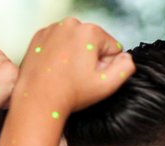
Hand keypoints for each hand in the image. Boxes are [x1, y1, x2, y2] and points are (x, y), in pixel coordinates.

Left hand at [16, 17, 134, 114]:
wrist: (37, 101)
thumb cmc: (71, 94)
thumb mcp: (106, 85)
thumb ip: (125, 68)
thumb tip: (126, 57)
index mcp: (90, 31)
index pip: (110, 47)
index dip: (104, 65)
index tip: (89, 76)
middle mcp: (70, 24)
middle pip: (92, 42)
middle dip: (88, 58)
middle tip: (76, 76)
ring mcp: (52, 29)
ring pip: (74, 42)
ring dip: (73, 55)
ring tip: (65, 73)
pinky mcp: (38, 37)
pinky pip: (57, 43)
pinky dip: (57, 54)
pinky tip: (54, 69)